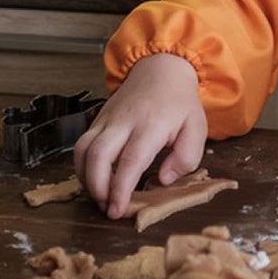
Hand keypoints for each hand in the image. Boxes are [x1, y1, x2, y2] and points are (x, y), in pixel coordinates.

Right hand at [74, 53, 206, 219]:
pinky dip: (81, 166)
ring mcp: (108, 119)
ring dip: (86, 179)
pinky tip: (94, 179)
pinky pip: (81, 144)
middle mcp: (125, 121)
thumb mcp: (197, 128)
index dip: (121, 188)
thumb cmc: (180, 102)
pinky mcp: (98, 120)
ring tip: (100, 197)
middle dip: (97, 187)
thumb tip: (163, 180)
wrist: (162, 68)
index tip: (118, 210)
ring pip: (82, 150)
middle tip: (107, 208)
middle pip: (98, 156)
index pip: (131, 160)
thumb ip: (186, 157)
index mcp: (152, 124)